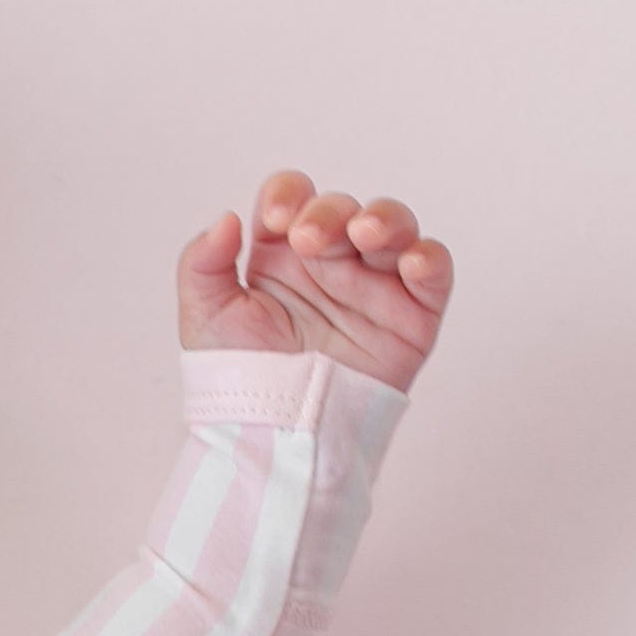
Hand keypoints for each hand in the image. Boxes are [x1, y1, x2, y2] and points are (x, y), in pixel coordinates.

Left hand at [178, 170, 452, 391]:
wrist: (275, 438)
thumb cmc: (240, 383)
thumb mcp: (205, 319)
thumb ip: (202, 264)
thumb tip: (227, 218)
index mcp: (281, 256)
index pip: (293, 200)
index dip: (289, 196)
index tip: (277, 220)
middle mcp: (329, 264)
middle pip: (342, 208)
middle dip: (330, 213)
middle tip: (312, 239)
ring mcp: (373, 286)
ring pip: (393, 228)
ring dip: (385, 219)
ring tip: (365, 233)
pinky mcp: (411, 316)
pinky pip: (433, 273)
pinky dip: (428, 258)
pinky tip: (411, 262)